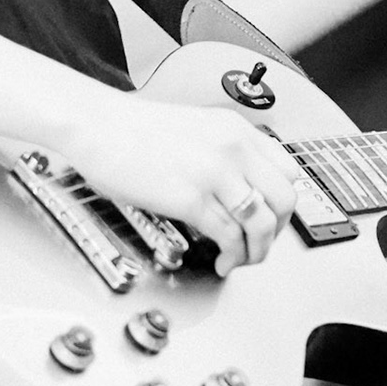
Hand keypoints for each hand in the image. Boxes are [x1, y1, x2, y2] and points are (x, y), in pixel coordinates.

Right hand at [56, 96, 298, 276]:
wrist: (98, 124)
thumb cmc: (135, 129)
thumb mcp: (197, 129)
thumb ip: (225, 153)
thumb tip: (242, 189)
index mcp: (237, 131)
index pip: (289, 171)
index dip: (284, 204)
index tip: (272, 219)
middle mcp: (233, 149)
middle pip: (284, 200)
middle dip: (277, 232)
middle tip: (260, 245)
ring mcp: (215, 173)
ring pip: (263, 223)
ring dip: (257, 251)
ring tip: (240, 259)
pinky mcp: (191, 198)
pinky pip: (230, 237)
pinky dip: (231, 257)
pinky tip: (221, 261)